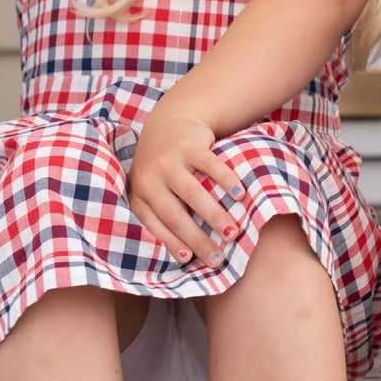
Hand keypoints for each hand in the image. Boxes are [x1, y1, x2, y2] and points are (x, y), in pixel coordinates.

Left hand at [127, 105, 243, 265]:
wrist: (169, 120)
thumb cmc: (164, 165)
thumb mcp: (153, 187)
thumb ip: (161, 211)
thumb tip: (184, 255)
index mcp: (139, 193)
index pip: (155, 225)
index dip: (171, 243)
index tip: (189, 260)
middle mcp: (149, 177)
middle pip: (175, 215)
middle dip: (197, 239)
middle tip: (218, 257)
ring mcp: (168, 160)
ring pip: (193, 194)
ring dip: (214, 215)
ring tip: (232, 232)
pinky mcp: (188, 144)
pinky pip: (210, 166)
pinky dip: (226, 181)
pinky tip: (240, 195)